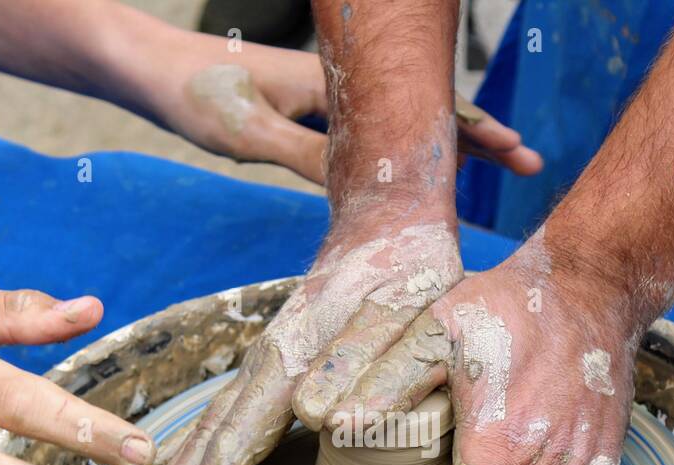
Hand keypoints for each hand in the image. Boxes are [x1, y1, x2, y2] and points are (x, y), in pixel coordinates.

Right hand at [123, 210, 463, 464]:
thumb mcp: (404, 316)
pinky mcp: (274, 367)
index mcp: (290, 361)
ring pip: (204, 432)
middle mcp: (264, 366)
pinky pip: (222, 420)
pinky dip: (193, 457)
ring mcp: (264, 366)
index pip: (237, 442)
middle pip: (203, 444)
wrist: (389, 223)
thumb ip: (364, 361)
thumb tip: (315, 417)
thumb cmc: (407, 274)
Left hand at [127, 34, 541, 183]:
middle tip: (526, 161)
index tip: (515, 150)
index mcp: (334, 81)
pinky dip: (403, 150)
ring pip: (402, 122)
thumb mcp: (245, 130)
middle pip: (425, 110)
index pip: (421, 106)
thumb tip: (364, 187)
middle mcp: (340, 86)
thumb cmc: (191, 92)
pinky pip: (370, 134)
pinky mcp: (306, 113)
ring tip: (491, 164)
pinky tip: (414, 170)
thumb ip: (303, 153)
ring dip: (446, 144)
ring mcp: (326, 99)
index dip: (471, 131)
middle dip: (477, 136)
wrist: (146, 67)